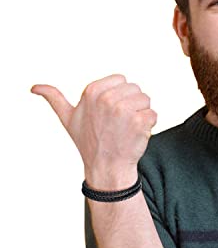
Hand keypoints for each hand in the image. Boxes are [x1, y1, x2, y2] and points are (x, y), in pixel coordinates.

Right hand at [31, 74, 156, 187]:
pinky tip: (136, 135)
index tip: (111, 113)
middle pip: (136, 89)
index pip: (122, 80)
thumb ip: (54, 99)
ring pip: (146, 101)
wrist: (106, 167)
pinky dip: (149, 125)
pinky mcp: (138, 121)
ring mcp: (123, 109)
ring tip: (127, 129)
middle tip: (120, 123)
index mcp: (91, 90)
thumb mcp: (67, 118)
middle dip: (132, 105)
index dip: (120, 96)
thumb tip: (34, 88)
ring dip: (142, 115)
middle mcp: (106, 97)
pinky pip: (153, 114)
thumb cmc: (89, 143)